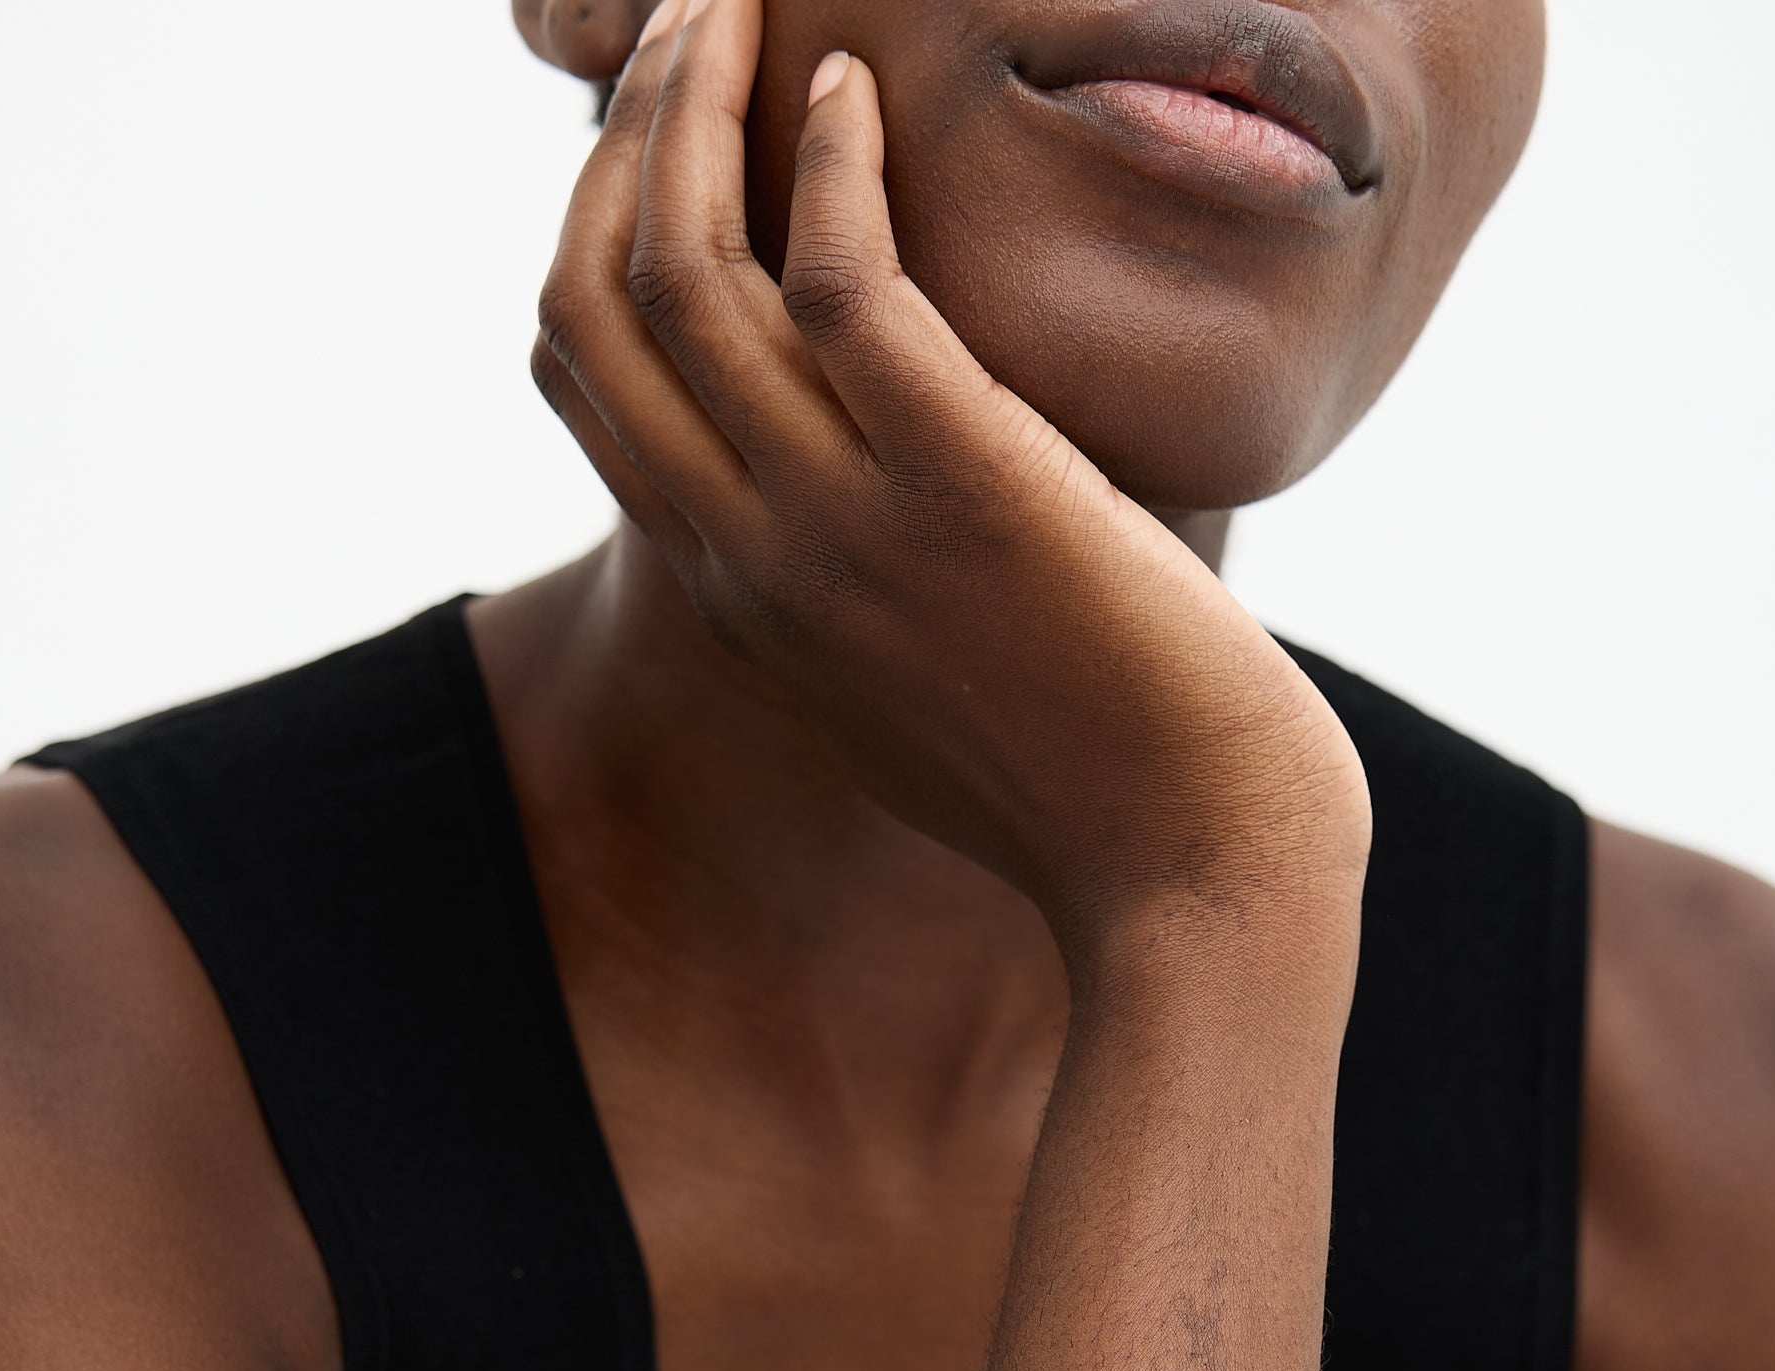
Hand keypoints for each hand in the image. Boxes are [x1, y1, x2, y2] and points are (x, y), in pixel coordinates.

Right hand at [533, 0, 1367, 945]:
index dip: (594, 214)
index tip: (665, 121)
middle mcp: (752, 557)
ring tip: (752, 0)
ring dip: (704, 99)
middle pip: (593, 297)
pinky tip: (865, 92)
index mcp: (733, 595)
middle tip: (694, 14)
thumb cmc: (1092, 776)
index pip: (581, 370)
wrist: (1193, 877)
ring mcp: (842, 527)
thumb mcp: (917, 674)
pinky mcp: (959, 488)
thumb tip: (870, 468)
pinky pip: (844, 280)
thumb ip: (852, 570)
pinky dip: (835, 160)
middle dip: (626, 126)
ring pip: (687, 268)